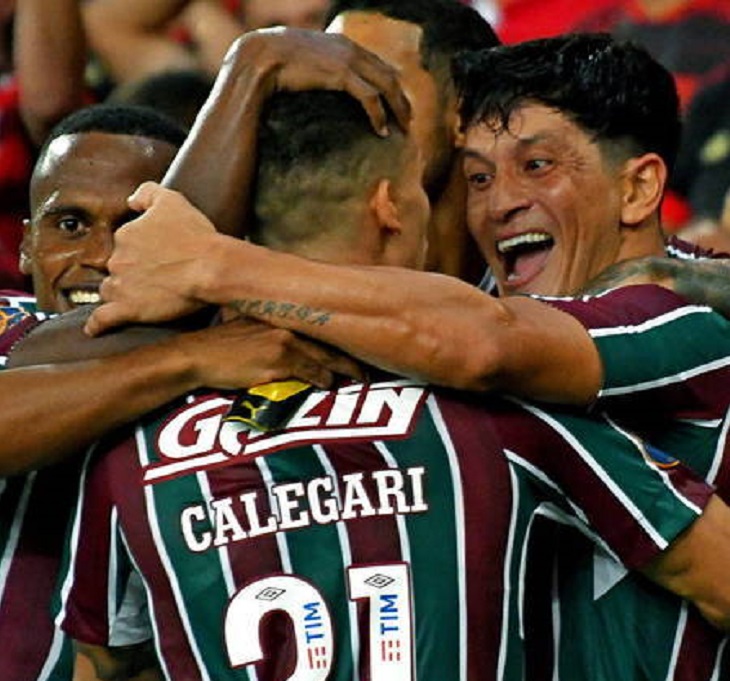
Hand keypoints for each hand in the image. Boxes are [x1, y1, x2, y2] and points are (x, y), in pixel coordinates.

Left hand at [85, 182, 224, 335]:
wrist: (210, 267)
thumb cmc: (197, 236)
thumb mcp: (173, 200)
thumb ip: (147, 192)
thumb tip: (130, 200)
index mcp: (126, 235)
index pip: (125, 244)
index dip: (142, 250)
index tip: (159, 256)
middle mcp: (118, 259)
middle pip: (117, 267)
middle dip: (132, 272)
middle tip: (158, 277)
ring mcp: (121, 285)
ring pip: (110, 290)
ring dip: (121, 293)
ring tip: (141, 298)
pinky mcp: (128, 309)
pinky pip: (103, 318)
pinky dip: (97, 324)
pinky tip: (95, 329)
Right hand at [168, 318, 364, 388]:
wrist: (196, 356)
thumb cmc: (220, 345)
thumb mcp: (250, 326)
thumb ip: (273, 328)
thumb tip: (293, 341)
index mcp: (281, 313)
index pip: (321, 322)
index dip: (342, 334)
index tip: (359, 341)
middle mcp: (287, 323)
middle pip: (331, 340)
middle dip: (351, 355)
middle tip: (369, 366)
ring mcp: (285, 342)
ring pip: (326, 359)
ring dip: (344, 371)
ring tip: (360, 378)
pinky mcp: (279, 363)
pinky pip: (311, 374)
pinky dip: (323, 381)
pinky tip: (330, 385)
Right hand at [223, 27, 410, 136]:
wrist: (260, 56)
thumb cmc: (275, 62)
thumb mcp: (304, 62)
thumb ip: (319, 69)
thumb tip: (318, 84)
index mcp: (344, 44)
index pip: (379, 65)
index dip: (392, 87)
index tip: (398, 106)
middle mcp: (351, 48)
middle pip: (389, 75)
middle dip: (402, 100)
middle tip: (409, 122)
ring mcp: (347, 59)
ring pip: (386, 85)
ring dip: (397, 109)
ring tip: (402, 129)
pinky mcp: (341, 74)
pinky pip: (370, 97)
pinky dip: (379, 114)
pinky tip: (381, 131)